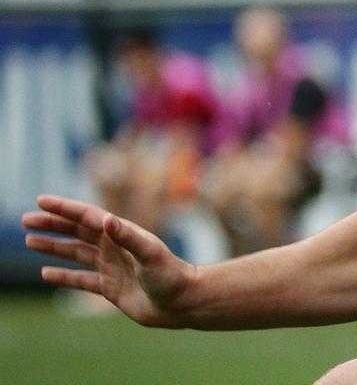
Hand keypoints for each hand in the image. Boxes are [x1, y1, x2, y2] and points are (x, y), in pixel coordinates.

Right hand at [22, 194, 195, 327]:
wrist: (182, 303)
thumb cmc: (171, 275)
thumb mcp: (151, 253)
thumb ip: (129, 236)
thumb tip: (106, 220)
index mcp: (122, 235)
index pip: (87, 217)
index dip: (64, 209)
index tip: (41, 201)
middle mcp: (115, 248)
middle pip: (77, 232)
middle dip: (52, 225)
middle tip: (26, 220)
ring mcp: (112, 268)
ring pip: (76, 254)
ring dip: (54, 247)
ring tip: (29, 241)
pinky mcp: (110, 288)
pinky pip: (81, 280)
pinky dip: (63, 276)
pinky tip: (45, 274)